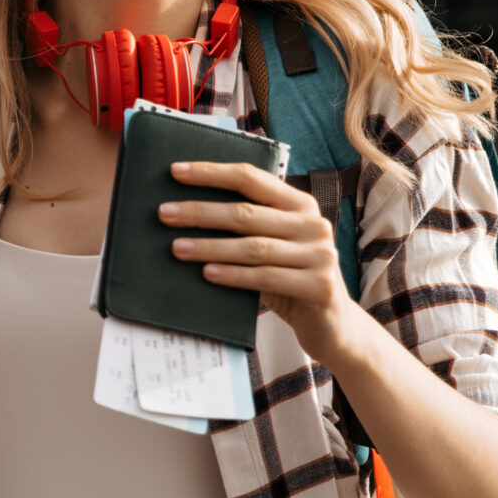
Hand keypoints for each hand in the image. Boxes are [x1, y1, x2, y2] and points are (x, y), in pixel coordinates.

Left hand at [158, 160, 360, 359]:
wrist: (333, 326)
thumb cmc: (290, 281)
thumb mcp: (273, 247)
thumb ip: (248, 227)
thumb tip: (187, 212)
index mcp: (300, 204)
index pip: (251, 179)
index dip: (213, 173)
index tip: (176, 171)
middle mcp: (313, 224)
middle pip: (247, 213)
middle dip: (201, 212)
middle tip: (164, 214)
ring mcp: (320, 255)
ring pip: (253, 246)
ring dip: (210, 246)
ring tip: (177, 248)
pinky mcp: (319, 286)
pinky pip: (265, 277)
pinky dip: (233, 275)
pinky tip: (207, 274)